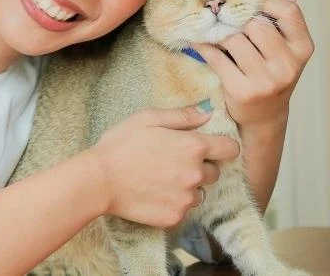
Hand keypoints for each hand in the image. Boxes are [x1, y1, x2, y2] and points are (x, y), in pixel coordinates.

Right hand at [88, 105, 239, 227]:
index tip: (208, 148)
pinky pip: (183, 209)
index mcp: (193, 146)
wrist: (99, 180)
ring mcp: (186, 198)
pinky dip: (172, 203)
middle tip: (171, 163)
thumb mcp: (147, 119)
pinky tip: (152, 194)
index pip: (230, 149)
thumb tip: (207, 113)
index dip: (220, 146)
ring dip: (187, 187)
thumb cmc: (120, 145)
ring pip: (199, 192)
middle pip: (215, 172)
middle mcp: (196, 174)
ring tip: (160, 180)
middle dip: (199, 167)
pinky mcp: (175, 216)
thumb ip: (182, 116)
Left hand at [191, 0, 314, 129]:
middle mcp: (288, 65)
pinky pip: (216, 58)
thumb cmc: (272, 74)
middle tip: (230, 24)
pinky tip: (199, 42)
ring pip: (234, 40)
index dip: (267, 3)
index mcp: (302, 48)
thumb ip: (284, 22)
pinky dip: (204, 47)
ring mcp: (266, 80)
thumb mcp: (285, 50)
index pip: (288, 11)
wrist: (264, 115)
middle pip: (256, 25)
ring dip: (221, 36)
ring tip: (217, 35)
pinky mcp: (242, 91)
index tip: (253, 6)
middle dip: (240, 23)